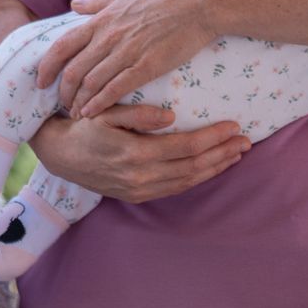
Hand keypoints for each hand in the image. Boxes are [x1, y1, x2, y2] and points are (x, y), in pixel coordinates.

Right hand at [28, 104, 247, 203]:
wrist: (61, 156)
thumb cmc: (83, 126)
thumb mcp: (104, 112)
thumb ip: (138, 113)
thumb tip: (171, 117)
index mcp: (135, 153)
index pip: (186, 146)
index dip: (213, 137)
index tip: (233, 125)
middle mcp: (142, 176)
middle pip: (194, 166)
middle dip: (222, 153)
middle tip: (246, 141)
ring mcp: (141, 189)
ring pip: (188, 181)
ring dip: (215, 168)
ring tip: (235, 154)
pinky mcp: (139, 195)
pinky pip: (176, 188)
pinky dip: (198, 177)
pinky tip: (211, 167)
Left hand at [35, 0, 217, 115]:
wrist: (197, 2)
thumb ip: (96, 3)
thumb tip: (73, 4)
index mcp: (100, 20)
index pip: (62, 46)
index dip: (47, 66)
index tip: (41, 80)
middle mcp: (107, 37)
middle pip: (72, 70)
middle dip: (62, 92)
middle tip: (60, 104)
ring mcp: (125, 52)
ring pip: (90, 83)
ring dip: (79, 102)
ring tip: (76, 114)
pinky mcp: (146, 66)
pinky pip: (115, 89)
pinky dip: (99, 104)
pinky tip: (93, 114)